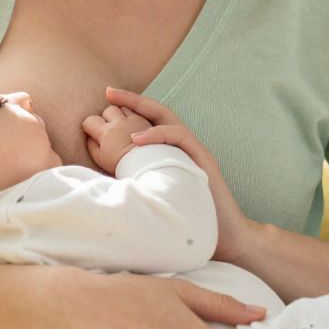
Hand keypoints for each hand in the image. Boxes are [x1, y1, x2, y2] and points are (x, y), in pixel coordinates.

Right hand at [80, 104, 151, 172]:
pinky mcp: (144, 120)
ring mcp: (133, 119)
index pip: (90, 120)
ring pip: (122, 108)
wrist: (145, 165)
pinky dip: (130, 116)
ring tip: (120, 125)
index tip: (91, 131)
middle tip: (107, 128)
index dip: (89, 126)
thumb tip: (89, 136)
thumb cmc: (122, 165)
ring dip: (119, 114)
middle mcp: (118, 122)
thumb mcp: (102, 159)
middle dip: (106, 117)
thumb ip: (92, 145)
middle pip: (107, 110)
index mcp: (106, 132)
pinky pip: (134, 112)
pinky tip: (130, 125)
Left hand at [105, 87, 260, 265]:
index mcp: (172, 152)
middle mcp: (184, 146)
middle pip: (159, 112)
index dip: (129, 110)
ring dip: (142, 110)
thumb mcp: (156, 195)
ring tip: (117, 108)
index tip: (105, 102)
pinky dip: (158, 134)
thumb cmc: (186, 220)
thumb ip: (138, 182)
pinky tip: (136, 140)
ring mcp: (195, 151)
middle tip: (108, 92)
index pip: (150, 122)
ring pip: (169, 119)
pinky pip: (180, 137)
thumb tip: (105, 183)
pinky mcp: (203, 159)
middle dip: (132, 100)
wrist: (223, 237)